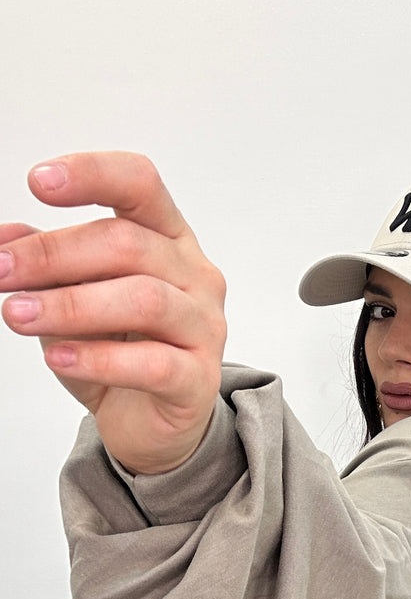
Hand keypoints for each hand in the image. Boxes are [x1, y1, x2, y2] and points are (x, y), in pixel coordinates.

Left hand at [1, 152, 226, 473]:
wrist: (151, 424)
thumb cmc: (119, 351)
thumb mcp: (72, 299)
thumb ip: (47, 265)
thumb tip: (4, 239)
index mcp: (168, 239)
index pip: (141, 184)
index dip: (92, 174)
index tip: (38, 182)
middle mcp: (195, 275)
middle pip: (129, 245)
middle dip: (54, 255)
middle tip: (2, 270)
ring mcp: (203, 327)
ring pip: (144, 300)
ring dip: (71, 306)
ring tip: (18, 314)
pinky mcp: (199, 380)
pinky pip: (153, 364)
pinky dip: (99, 359)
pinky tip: (58, 357)